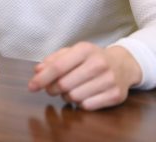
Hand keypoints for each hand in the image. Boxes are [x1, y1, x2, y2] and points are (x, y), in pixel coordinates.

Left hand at [27, 42, 141, 109]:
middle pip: (64, 84)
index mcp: (84, 50)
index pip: (58, 67)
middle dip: (52, 89)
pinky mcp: (115, 95)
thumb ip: (53, 60)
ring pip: (74, 97)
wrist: (124, 64)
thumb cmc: (92, 58)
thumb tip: (37, 71)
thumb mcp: (73, 52)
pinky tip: (83, 94)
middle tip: (52, 88)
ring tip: (70, 89)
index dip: (42, 78)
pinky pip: (87, 106)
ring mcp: (109, 80)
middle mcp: (98, 64)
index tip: (31, 86)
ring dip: (66, 96)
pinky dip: (80, 103)